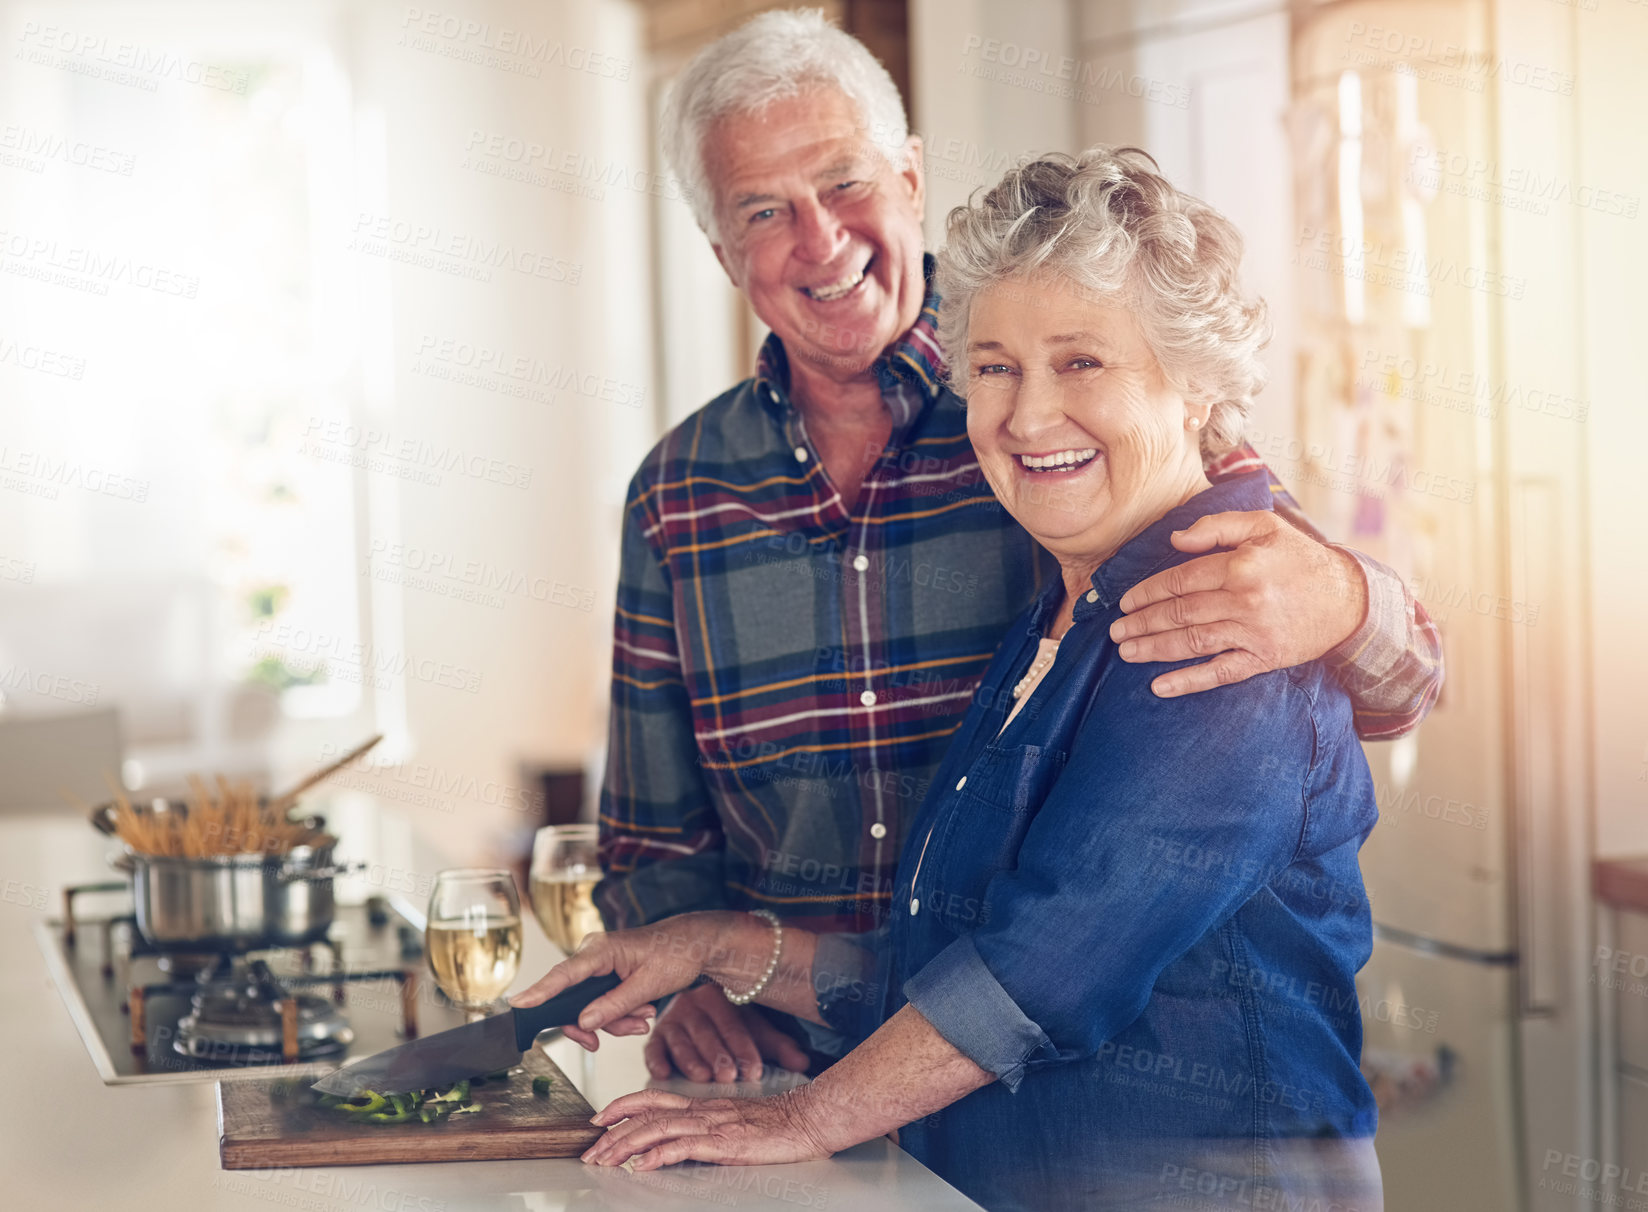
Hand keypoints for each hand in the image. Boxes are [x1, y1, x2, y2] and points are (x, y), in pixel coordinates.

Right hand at [509, 912, 735, 1049]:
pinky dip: (617, 1014)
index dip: (539, 992)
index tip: (518, 1004)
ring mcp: (597, 965)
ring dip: (614, 1020)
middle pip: (572, 999)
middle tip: (619, 1033)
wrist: (693, 945)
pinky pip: (598, 1002)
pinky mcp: (604, 975)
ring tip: (643, 1019)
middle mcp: (592, 954)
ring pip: (587, 1006)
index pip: (563, 974)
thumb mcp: (648, 986)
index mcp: (600, 949)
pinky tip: (639, 1014)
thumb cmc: (674, 955)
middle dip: (597, 1021)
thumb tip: (583, 1021)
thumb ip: (614, 1005)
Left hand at [581, 1087, 839, 1169]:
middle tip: (589, 1151)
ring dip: (625, 1145)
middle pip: (646, 1115)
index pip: (653, 1099)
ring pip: (657, 1129)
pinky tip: (642, 1166)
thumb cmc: (778, 1124)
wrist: (810, 1118)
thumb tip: (679, 1143)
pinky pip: (683, 1147)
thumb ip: (708, 1128)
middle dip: (613, 1133)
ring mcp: (712, 1125)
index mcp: (703, 1105)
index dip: (622, 1106)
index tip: (598, 1120)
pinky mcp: (725, 1143)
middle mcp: (702, 1110)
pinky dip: (658, 1156)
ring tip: (604, 1160)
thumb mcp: (735, 1122)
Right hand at [643, 982, 811, 1082]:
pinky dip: (657, 1062)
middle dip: (718, 1055)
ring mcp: (670, 1020)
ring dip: (691, 1060)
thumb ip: (780, 1048)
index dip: (744, 1048)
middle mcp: (691, 1004)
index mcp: (718, 997)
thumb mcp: (757, 1035)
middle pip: (705, 1031)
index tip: (755, 1071)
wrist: (700, 1021)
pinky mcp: (654, 1038)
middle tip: (728, 1076)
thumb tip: (802, 1062)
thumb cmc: (732, 1032)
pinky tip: (664, 1075)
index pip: (733, 1023)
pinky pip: (653, 1050)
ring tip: (703, 1078)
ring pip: (680, 1041)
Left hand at [1110, 510, 1368, 696]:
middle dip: (1143, 623)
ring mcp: (1254, 633)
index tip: (1126, 602)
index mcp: (1241, 566)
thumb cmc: (1302, 558)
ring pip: (1193, 642)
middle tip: (1116, 632)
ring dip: (1154, 649)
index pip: (1181, 580)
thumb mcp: (1264, 526)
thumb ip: (1217, 526)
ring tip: (1126, 652)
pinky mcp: (1264, 658)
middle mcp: (1245, 601)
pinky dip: (1189, 681)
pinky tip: (1160, 686)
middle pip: (1181, 613)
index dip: (1148, 592)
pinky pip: (1220, 673)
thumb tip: (1174, 539)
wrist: (1351, 599)